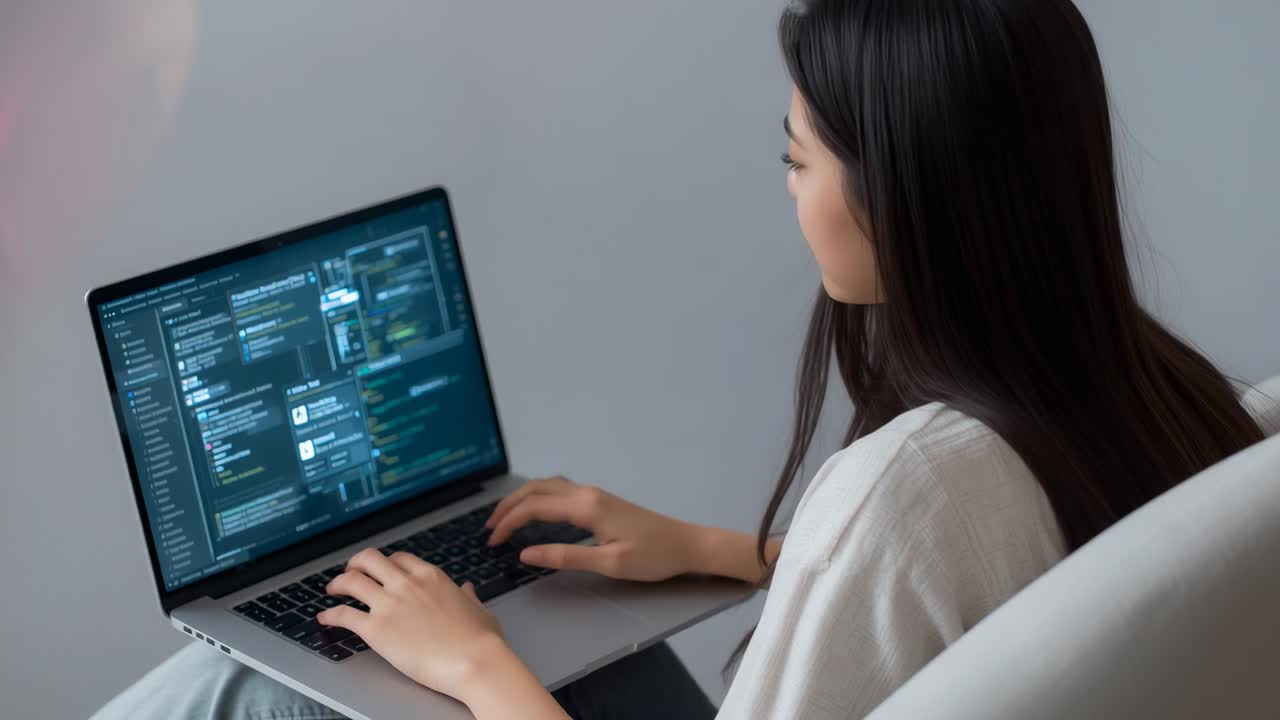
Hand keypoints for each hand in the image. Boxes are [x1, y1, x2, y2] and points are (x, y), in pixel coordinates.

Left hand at [317, 548, 511, 700]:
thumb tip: (467, 590)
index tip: (379, 570)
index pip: (399, 558)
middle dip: (355, 564)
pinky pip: (343, 614)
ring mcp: (389, 604)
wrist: (474, 662)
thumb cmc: (481, 641)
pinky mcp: (376, 629)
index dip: (385, 563)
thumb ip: (469, 597)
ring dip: (337, 583)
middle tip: (349, 572)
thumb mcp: (479, 610)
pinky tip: (325, 618)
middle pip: (370, 559)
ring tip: (332, 590)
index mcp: (431, 577)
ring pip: (351, 581)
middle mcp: (407, 584)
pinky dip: (330, 615)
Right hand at [485, 476, 701, 580]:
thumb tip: (526, 554)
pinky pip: (560, 491)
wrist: (686, 544)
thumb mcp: (609, 564)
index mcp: (587, 507)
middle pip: (536, 489)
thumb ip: (565, 557)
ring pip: (548, 486)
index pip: (535, 508)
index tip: (492, 541)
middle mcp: (588, 494)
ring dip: (522, 499)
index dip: (509, 522)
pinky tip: (535, 511)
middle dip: (508, 506)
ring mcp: (595, 494)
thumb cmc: (653, 556)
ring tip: (504, 518)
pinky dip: (539, 498)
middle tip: (489, 528)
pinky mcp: (601, 501)